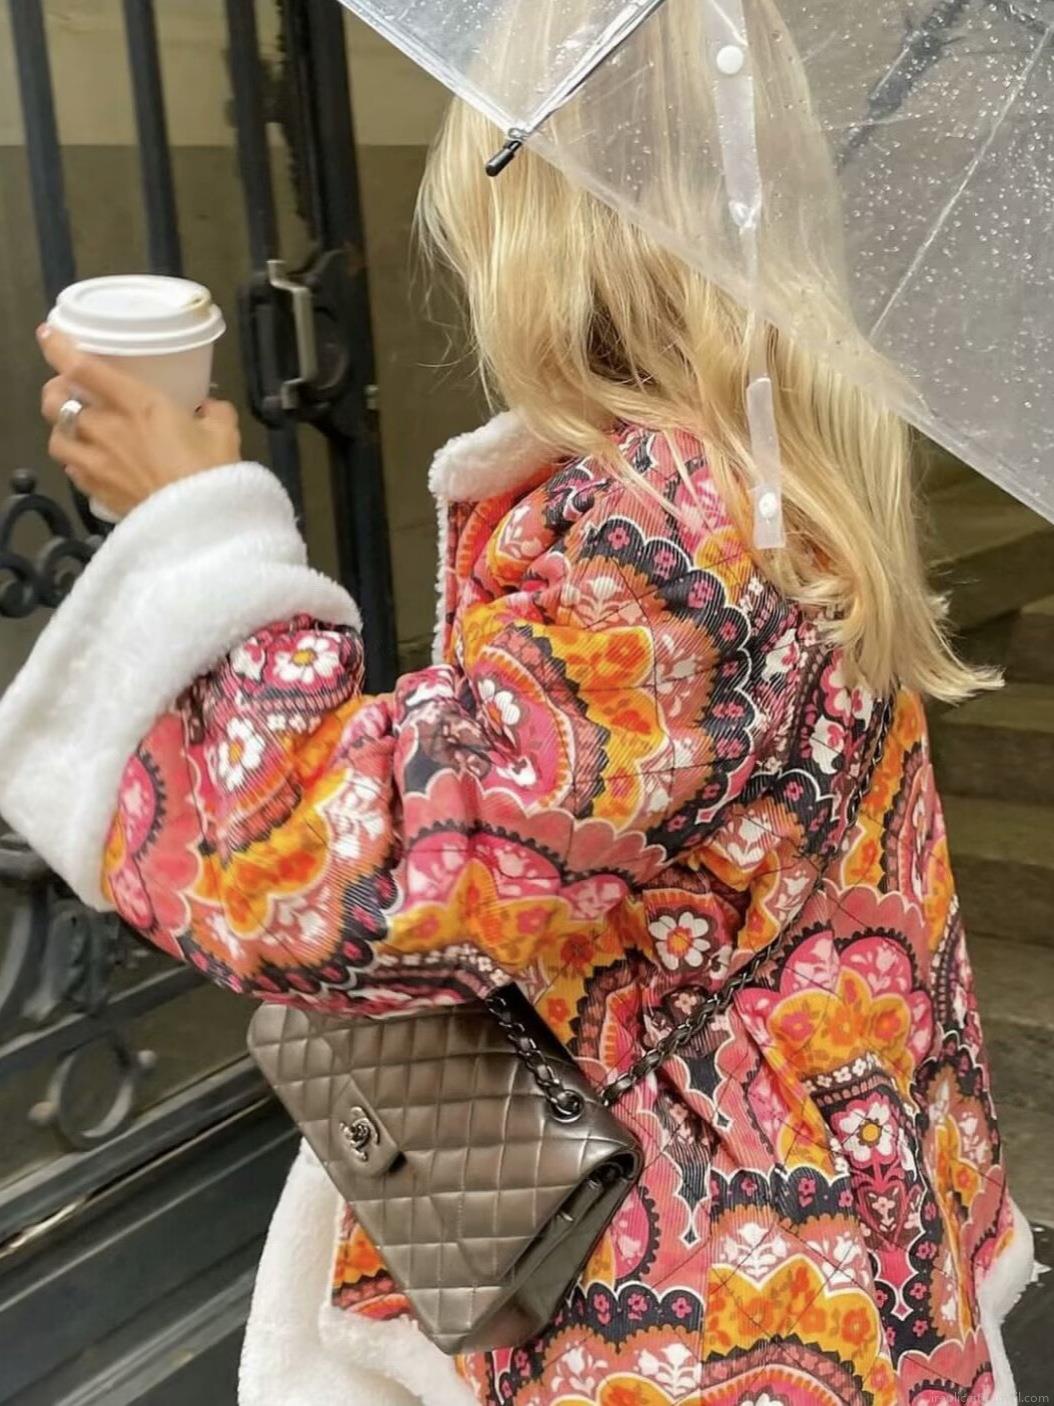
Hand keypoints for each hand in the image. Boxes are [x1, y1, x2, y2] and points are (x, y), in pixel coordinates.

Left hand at [38, 325, 240, 516]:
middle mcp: (107, 429)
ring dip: (62, 429)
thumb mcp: (224, 434)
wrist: (201, 527)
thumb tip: (209, 407)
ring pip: (56, 437)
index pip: (83, 367)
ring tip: (77, 429)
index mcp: (137, 404)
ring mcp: (97, 462)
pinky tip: (89, 461)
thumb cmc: (212, 473)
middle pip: (56, 401)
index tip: (49, 336)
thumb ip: (214, 413)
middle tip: (71, 390)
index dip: (59, 347)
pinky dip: (75, 461)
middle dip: (56, 391)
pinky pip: (71, 469)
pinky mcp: (97, 491)